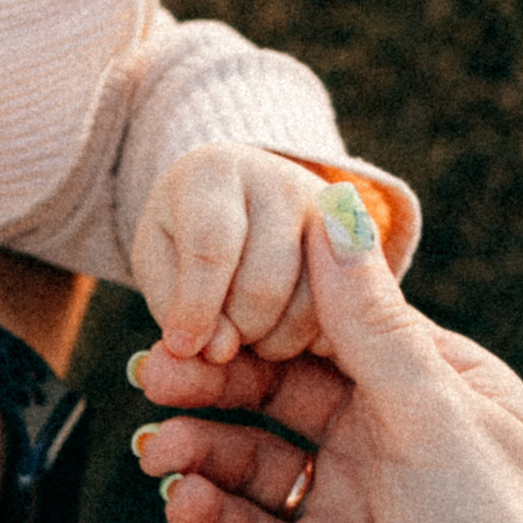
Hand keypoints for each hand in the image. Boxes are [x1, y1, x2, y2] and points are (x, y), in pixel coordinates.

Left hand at [129, 147, 347, 366]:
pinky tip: (285, 327)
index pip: (210, 249)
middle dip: (238, 329)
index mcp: (215, 172)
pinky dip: (309, 341)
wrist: (238, 213)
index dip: (197, 307)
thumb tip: (221, 349)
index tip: (185, 346)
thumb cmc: (187, 245)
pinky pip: (340, 314)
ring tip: (250, 327)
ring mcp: (327, 212)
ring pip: (307, 304)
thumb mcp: (163, 270)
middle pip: (263, 285)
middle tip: (223, 334)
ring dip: (273, 341)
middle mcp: (280, 180)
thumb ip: (177, 311)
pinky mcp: (359, 244)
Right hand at [130, 223, 522, 522]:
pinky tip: (182, 499)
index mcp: (441, 389)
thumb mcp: (434, 419)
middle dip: (217, 379)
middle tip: (154, 372)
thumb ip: (371, 324)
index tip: (202, 304)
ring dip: (203, 446)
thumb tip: (336, 209)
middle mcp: (396, 446)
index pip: (336, 325)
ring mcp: (356, 516)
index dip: (265, 313)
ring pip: (256, 461)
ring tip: (159, 447)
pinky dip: (210, 514)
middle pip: (284, 391)